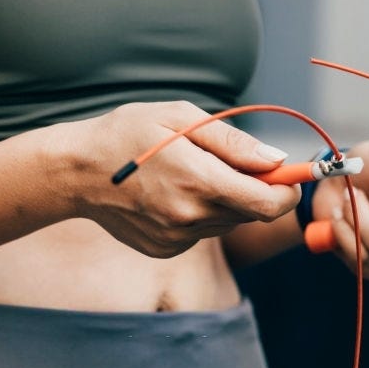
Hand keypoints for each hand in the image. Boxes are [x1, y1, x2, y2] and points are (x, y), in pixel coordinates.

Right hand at [60, 101, 300, 257]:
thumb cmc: (128, 133)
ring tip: (190, 174)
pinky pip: (202, 232)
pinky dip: (200, 214)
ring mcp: (176, 238)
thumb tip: (277, 162)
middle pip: (251, 212)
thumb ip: (233, 143)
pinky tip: (171, 194)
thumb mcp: (180, 118)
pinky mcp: (166, 249)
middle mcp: (190, 217)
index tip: (291, 177)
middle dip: (254, 189)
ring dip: (225, 201)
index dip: (288, 191)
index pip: (267, 203)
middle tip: (231, 163)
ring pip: (227, 222)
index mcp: (197, 180)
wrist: (77, 172)